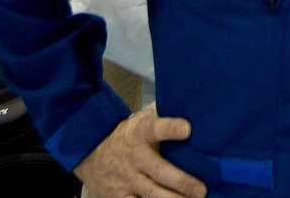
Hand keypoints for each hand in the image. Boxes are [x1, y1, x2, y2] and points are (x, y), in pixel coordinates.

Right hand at [74, 104, 204, 196]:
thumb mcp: (138, 120)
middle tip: (201, 189)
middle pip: (159, 170)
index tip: (188, 129)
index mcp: (139, 133)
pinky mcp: (119, 197)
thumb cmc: (126, 136)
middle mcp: (134, 157)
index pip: (155, 128)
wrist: (89, 154)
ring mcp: (126, 179)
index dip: (170, 128)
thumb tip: (186, 101)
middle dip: (181, 181)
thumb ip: (159, 113)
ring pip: (152, 193)